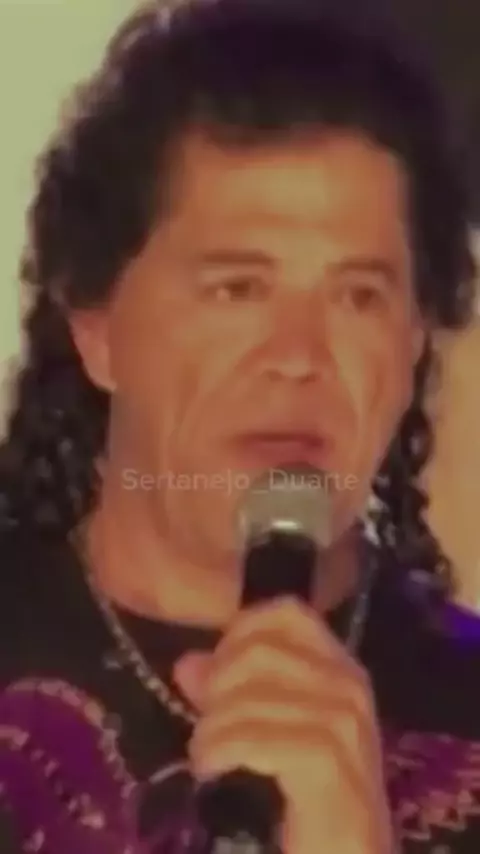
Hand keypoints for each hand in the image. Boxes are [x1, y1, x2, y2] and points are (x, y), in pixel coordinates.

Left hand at [174, 598, 393, 853]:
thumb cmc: (313, 797)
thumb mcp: (271, 732)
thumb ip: (230, 694)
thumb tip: (188, 664)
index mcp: (341, 668)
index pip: (288, 612)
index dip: (242, 631)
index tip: (219, 671)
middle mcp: (348, 685)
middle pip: (260, 650)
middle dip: (219, 684)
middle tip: (207, 722)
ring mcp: (342, 722)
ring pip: (248, 696)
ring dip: (211, 727)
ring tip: (206, 754)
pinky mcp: (325, 761)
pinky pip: (249, 736)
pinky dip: (218, 750)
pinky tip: (212, 769)